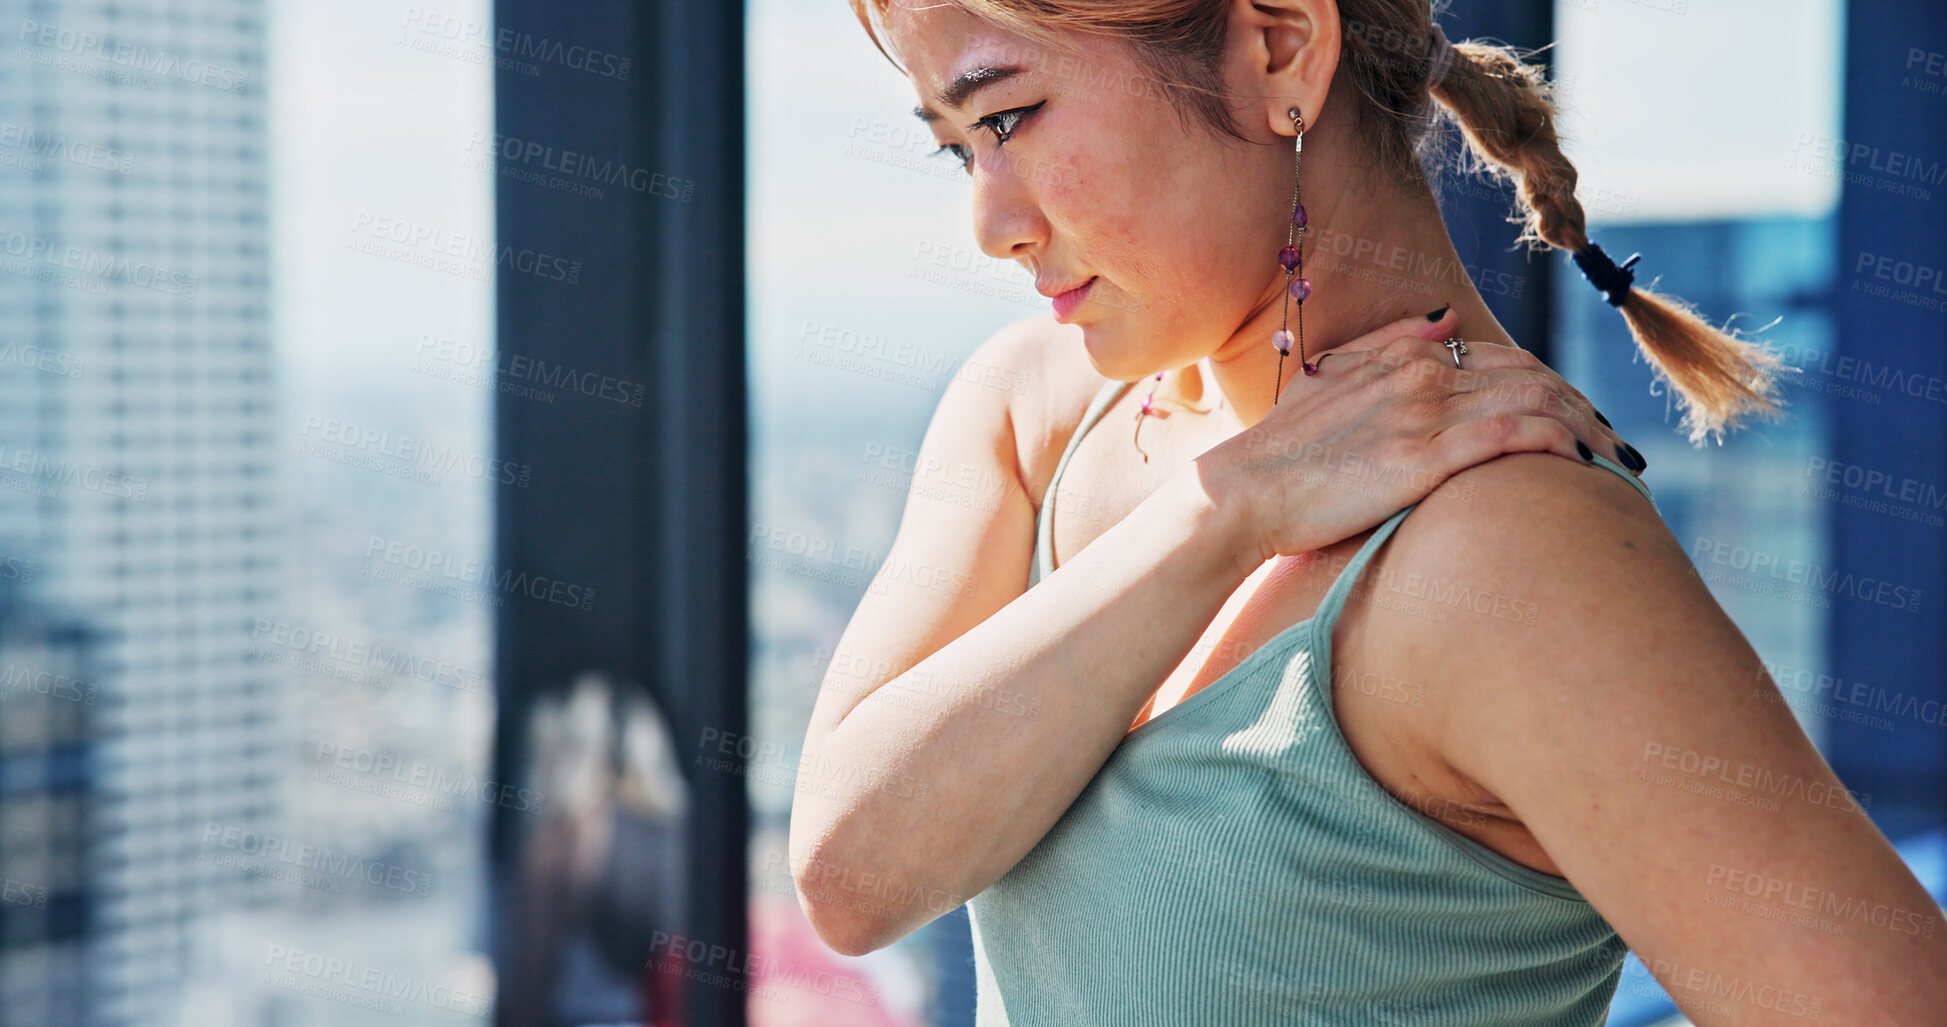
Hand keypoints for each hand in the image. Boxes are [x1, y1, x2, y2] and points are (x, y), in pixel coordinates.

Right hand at [1197, 308, 1638, 565]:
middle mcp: (1419, 376)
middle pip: (1531, 376)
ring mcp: (1423, 415)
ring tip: (1617, 459)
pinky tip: (1584, 461)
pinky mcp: (1421, 460)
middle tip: (1614, 443)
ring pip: (1533, 401)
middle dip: (1583, 407)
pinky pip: (1511, 437)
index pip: (1500, 357)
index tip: (1577, 415)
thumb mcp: (1329, 379)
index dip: (1549, 382)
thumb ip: (1389, 342)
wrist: (1241, 493)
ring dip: (1586, 427)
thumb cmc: (1279, 452)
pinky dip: (1558, 442)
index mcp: (1401, 356)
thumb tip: (1447, 319)